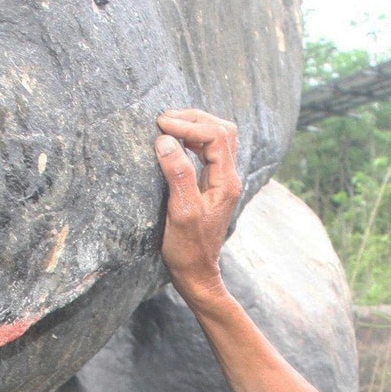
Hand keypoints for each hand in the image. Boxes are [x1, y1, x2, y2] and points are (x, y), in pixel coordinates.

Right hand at [154, 109, 241, 298]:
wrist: (196, 273)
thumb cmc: (188, 249)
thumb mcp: (181, 211)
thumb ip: (177, 174)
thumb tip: (166, 140)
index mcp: (226, 182)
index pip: (215, 136)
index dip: (188, 125)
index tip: (161, 125)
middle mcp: (229, 177)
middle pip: (221, 130)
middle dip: (194, 118)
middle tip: (164, 118)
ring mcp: (222, 180)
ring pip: (217, 138)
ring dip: (195, 126)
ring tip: (169, 125)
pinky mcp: (212, 185)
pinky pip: (209, 151)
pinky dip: (193, 139)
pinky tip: (176, 142)